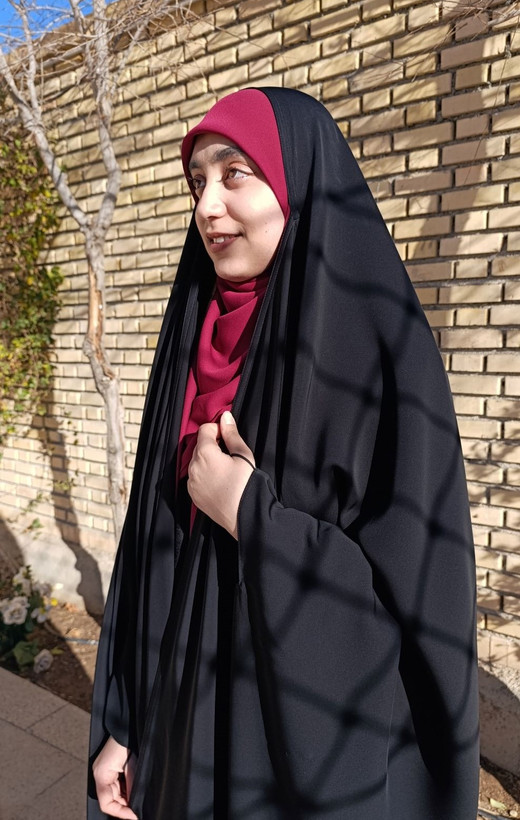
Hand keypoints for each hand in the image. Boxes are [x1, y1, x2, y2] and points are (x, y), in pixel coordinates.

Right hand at [92, 736, 137, 818]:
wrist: (127, 724)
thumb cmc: (127, 740)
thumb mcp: (132, 766)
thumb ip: (132, 787)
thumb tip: (134, 804)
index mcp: (101, 775)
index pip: (106, 804)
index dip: (120, 812)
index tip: (134, 816)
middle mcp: (100, 774)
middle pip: (111, 800)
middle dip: (125, 805)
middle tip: (139, 808)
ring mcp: (104, 771)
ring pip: (115, 794)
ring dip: (127, 798)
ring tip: (139, 798)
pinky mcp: (110, 767)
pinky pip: (117, 785)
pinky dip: (126, 789)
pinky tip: (135, 789)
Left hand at [187, 411, 254, 537]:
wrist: (244, 516)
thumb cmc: (246, 484)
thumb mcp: (243, 455)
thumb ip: (232, 434)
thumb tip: (225, 416)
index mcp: (204, 453)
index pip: (205, 429)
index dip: (218, 429)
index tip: (228, 437)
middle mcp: (193, 466)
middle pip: (199, 445)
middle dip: (212, 445)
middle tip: (229, 453)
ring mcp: (191, 482)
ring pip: (196, 462)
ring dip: (207, 460)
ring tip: (225, 469)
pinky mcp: (193, 494)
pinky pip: (195, 477)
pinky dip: (204, 474)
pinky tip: (219, 481)